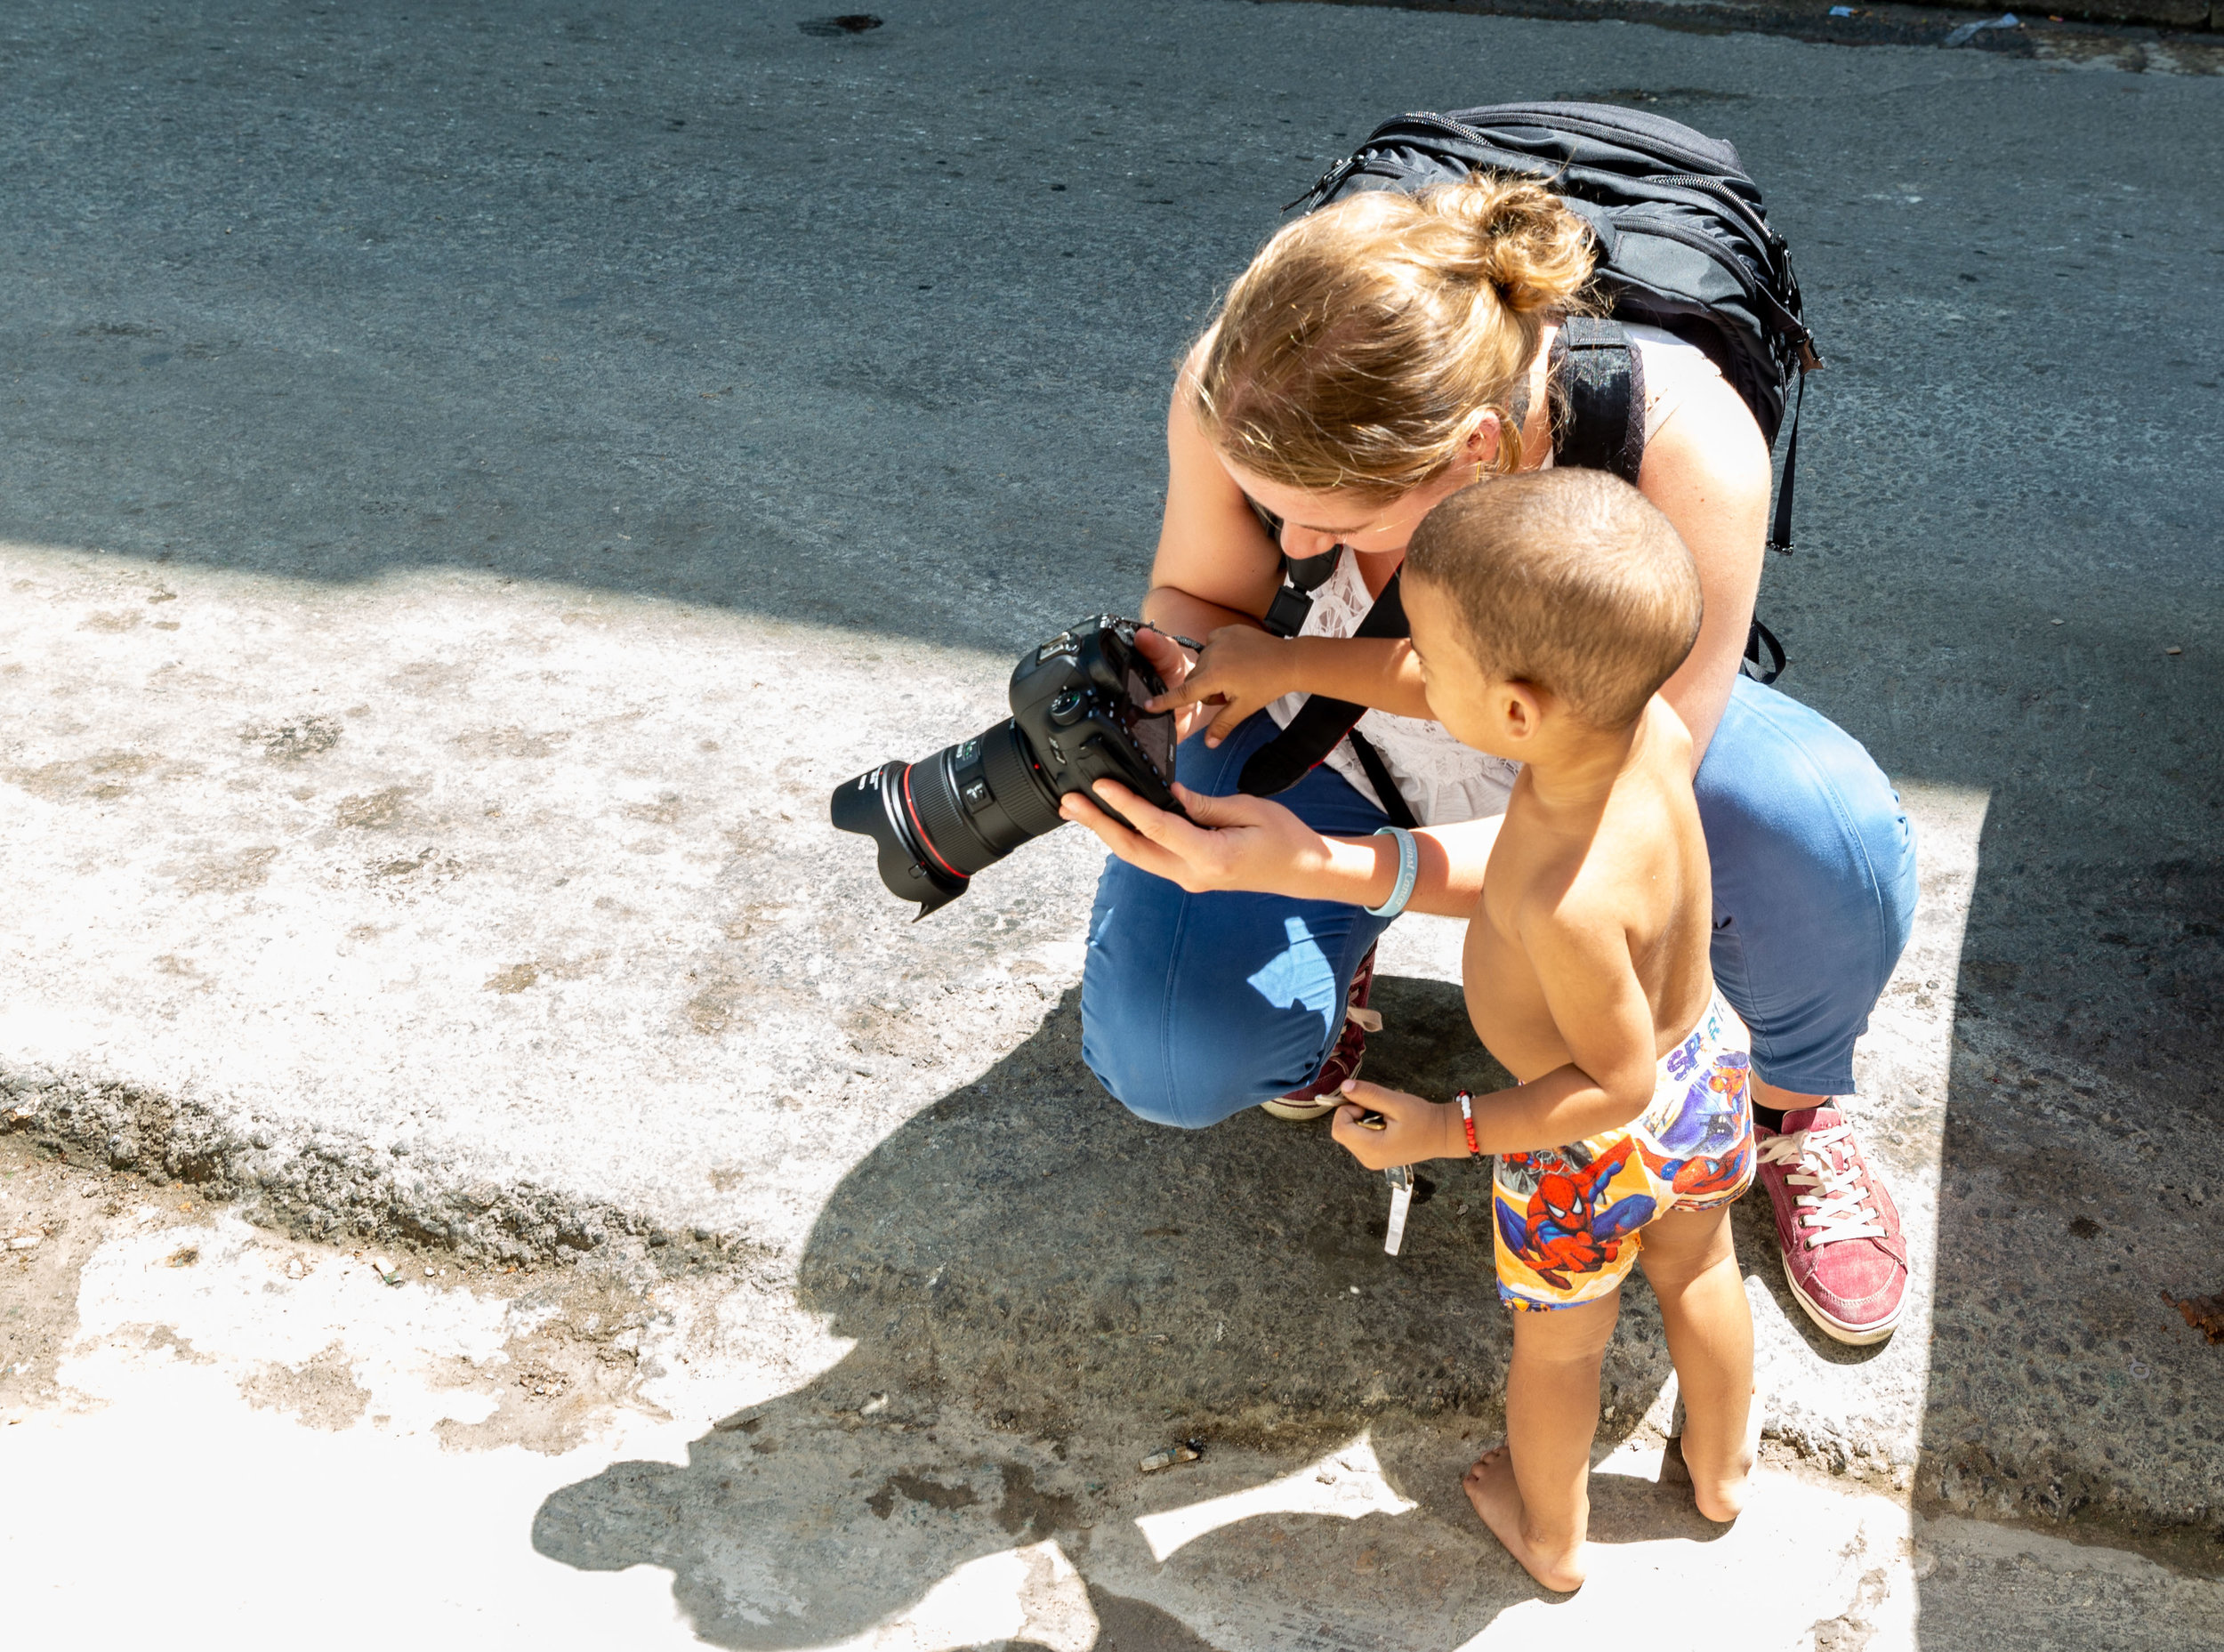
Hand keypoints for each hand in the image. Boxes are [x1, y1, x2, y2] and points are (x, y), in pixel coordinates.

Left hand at [1058, 778, 1329, 897]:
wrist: (1304, 872)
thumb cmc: (1285, 838)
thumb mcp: (1248, 809)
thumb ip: (1203, 805)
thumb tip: (1167, 793)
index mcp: (1210, 855)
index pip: (1156, 827)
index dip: (1125, 805)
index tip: (1100, 786)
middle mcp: (1193, 873)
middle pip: (1133, 849)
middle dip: (1098, 825)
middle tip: (1069, 803)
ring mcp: (1189, 878)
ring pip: (1137, 856)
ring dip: (1107, 833)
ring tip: (1079, 811)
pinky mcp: (1189, 874)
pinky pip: (1151, 856)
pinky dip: (1128, 837)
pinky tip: (1112, 822)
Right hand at [1147, 625, 1299, 747]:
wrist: (1288, 660)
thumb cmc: (1267, 685)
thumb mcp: (1244, 708)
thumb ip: (1222, 725)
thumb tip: (1208, 744)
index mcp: (1215, 676)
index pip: (1184, 693)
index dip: (1165, 702)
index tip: (1147, 705)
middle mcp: (1211, 655)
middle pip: (1195, 680)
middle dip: (1207, 689)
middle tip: (1231, 692)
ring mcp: (1218, 640)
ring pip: (1203, 664)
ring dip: (1212, 672)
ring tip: (1237, 674)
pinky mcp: (1224, 631)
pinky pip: (1211, 646)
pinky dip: (1219, 654)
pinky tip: (1236, 658)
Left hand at [1330, 1079, 1451, 1170]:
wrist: (1442, 1134)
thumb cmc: (1423, 1119)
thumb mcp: (1397, 1102)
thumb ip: (1369, 1094)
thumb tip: (1345, 1087)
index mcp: (1372, 1149)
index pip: (1339, 1128)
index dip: (1347, 1111)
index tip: (1367, 1105)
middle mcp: (1368, 1159)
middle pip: (1342, 1131)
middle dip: (1355, 1114)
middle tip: (1379, 1109)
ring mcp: (1371, 1160)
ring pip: (1349, 1134)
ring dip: (1361, 1120)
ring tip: (1385, 1117)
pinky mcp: (1375, 1157)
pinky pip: (1359, 1138)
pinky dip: (1367, 1126)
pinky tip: (1386, 1124)